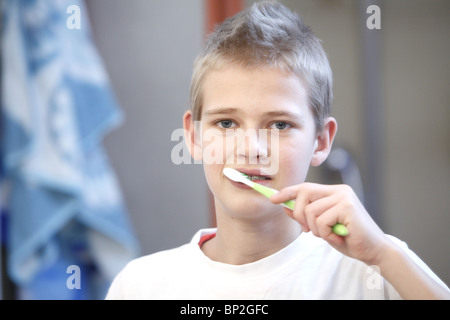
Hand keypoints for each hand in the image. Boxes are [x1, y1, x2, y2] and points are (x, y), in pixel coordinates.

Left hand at [270, 183, 390, 264]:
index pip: (305, 187)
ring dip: (315, 229)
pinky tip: (338, 238)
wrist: (373, 251)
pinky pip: (320, 221)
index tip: (272, 199)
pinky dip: (325, 234)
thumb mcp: (322, 227)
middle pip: (304, 193)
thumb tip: (285, 208)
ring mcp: (344, 197)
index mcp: (334, 192)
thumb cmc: (348, 239)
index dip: (287, 192)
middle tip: (307, 230)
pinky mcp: (347, 207)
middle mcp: (339, 190)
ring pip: (310, 210)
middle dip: (299, 213)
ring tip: (329, 235)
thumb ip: (306, 216)